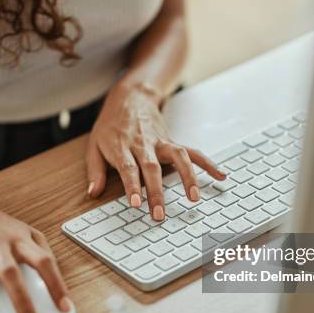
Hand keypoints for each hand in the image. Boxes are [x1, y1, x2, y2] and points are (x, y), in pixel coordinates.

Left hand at [86, 83, 225, 220]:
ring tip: (194, 197)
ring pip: (177, 157)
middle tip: (160, 214)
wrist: (130, 99)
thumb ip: (95, 171)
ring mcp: (161, 142)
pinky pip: (192, 152)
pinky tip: (220, 175)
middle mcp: (143, 144)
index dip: (133, 186)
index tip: (137, 204)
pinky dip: (207, 163)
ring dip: (187, 177)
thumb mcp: (94, 146)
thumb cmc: (110, 126)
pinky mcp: (172, 142)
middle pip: (152, 168)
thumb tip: (93, 193)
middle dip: (157, 192)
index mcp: (122, 146)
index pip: (129, 168)